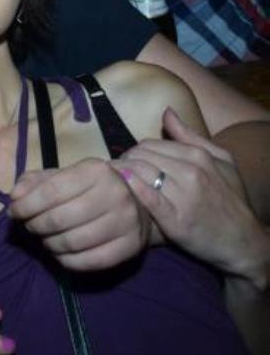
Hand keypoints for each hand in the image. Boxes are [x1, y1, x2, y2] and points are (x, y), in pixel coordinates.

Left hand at [8, 158, 151, 270]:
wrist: (135, 203)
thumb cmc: (89, 188)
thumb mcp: (63, 176)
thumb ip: (34, 182)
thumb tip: (14, 196)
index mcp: (96, 171)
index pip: (51, 192)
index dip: (26, 205)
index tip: (14, 212)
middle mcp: (115, 195)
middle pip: (59, 219)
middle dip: (35, 225)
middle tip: (29, 226)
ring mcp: (126, 222)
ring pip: (72, 242)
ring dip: (49, 244)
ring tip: (44, 238)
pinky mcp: (130, 247)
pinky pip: (88, 262)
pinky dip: (66, 260)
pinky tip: (60, 252)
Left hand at [117, 108, 268, 288]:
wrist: (244, 242)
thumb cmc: (231, 200)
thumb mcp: (222, 162)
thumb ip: (191, 136)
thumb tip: (167, 112)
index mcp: (199, 156)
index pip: (149, 144)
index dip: (133, 152)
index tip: (127, 162)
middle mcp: (191, 173)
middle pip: (140, 156)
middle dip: (124, 161)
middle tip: (117, 173)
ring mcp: (184, 196)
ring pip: (139, 172)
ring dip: (120, 174)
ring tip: (111, 182)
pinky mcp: (175, 220)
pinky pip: (146, 196)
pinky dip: (130, 187)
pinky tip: (121, 187)